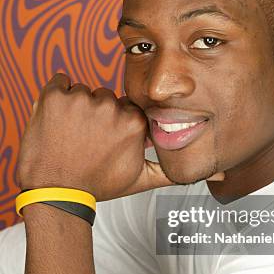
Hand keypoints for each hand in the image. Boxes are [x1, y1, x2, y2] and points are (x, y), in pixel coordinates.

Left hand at [17, 74, 222, 200]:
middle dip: (96, 115)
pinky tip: (57, 121)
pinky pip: (59, 81)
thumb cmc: (98, 185)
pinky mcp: (55, 96)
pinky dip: (56, 96)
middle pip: (105, 98)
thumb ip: (175, 170)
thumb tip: (218, 172)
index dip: (115, 123)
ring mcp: (81, 100)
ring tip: (70, 136)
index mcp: (134, 122)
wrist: (55, 193)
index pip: (127, 108)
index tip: (104, 139)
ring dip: (76, 109)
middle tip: (86, 141)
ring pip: (83, 91)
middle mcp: (112, 107)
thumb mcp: (141, 180)